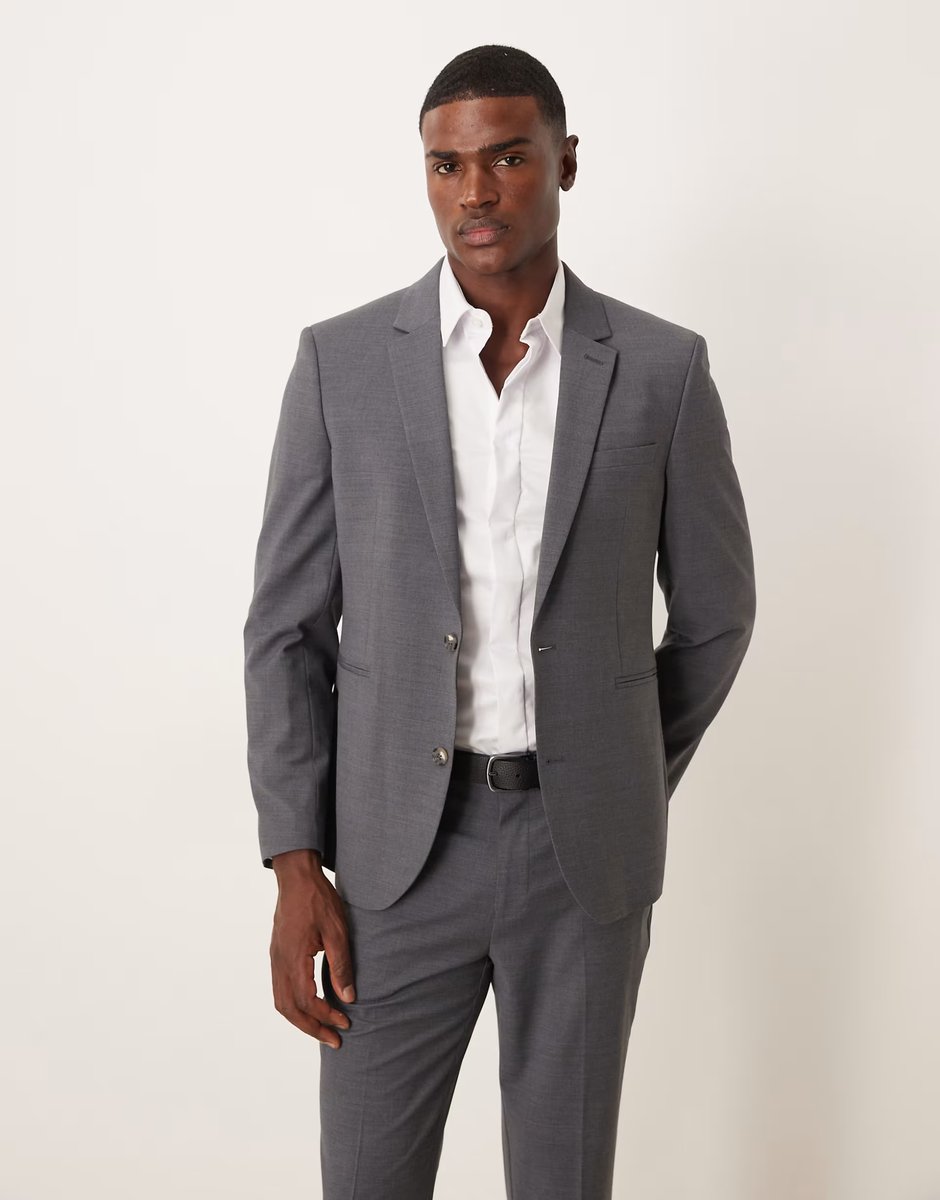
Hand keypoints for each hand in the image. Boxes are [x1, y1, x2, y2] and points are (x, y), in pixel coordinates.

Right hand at [269, 857, 354, 1048]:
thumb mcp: (337, 930)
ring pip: (281, 1001)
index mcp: (293, 958)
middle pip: (289, 1009)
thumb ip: (341, 965)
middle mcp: (279, 962)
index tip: (345, 1022)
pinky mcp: (277, 954)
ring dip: (301, 1019)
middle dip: (311, 1028)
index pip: (307, 1001)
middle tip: (334, 1039)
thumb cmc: (318, 900)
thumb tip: (348, 996)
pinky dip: (294, 1005)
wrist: (296, 877)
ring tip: (322, 1028)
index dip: (326, 1016)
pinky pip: (280, 989)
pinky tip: (310, 1006)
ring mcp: (275, 958)